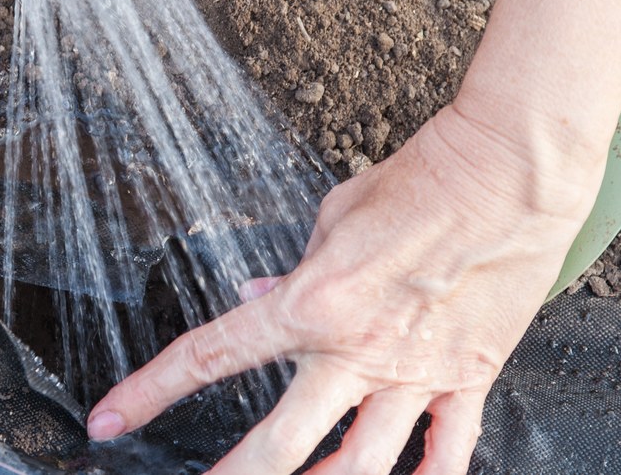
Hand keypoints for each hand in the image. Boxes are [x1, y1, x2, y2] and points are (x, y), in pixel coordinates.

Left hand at [86, 103, 601, 473]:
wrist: (508, 174)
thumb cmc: (419, 182)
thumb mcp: (333, 218)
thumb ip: (293, 270)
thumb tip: (258, 295)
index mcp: (312, 303)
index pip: (211, 355)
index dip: (151, 391)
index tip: (112, 418)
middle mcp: (359, 349)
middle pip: (284, 443)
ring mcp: (415, 372)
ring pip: (364, 466)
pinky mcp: (469, 377)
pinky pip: (447, 450)